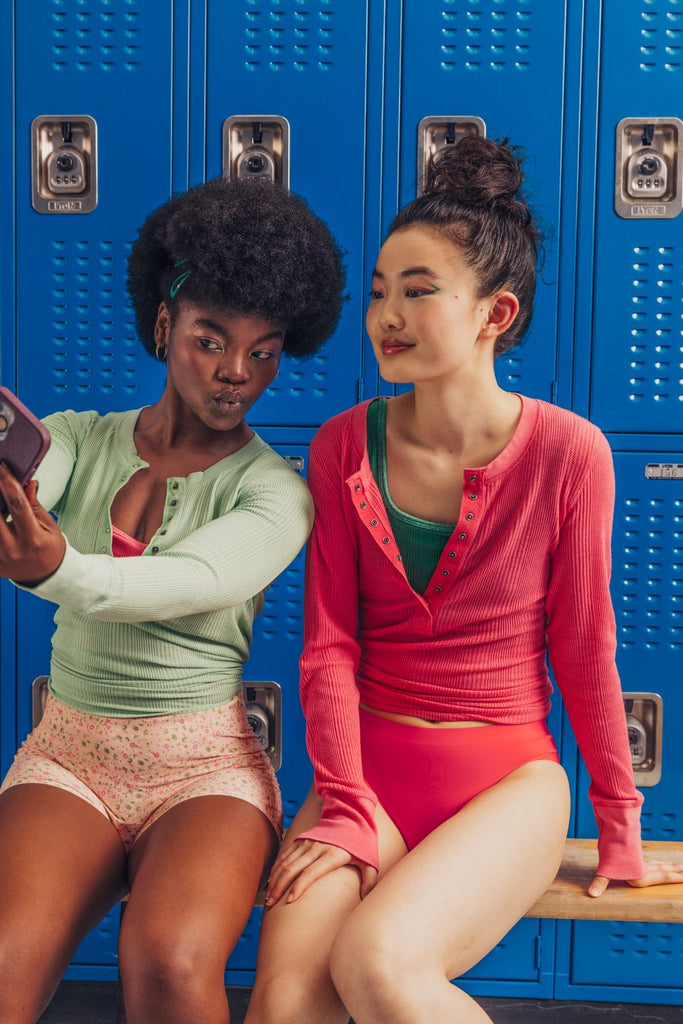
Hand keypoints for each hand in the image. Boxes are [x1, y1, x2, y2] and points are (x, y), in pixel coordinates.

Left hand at [0, 465, 65, 582]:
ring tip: (0, 503)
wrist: (46, 576)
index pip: (16, 502)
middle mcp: (13, 549)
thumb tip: (27, 483)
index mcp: (32, 538)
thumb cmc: (49, 549)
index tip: (2, 466)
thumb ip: (34, 504)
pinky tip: (0, 519)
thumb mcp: (49, 525)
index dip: (7, 480)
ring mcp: (0, 558)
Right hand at [265, 837, 377, 906]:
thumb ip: (369, 880)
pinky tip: (271, 881)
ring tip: (269, 897)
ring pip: (285, 862)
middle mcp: (316, 848)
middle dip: (280, 887)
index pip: (310, 873)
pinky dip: (276, 869)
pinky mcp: (301, 840)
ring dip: (275, 880)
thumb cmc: (360, 843)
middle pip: (293, 869)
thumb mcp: (369, 861)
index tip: (289, 901)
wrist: (350, 816)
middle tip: (271, 904)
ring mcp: (307, 843)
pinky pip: (285, 855)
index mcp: (332, 855)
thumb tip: (366, 898)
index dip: (298, 887)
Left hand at [588, 859, 682, 896]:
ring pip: (659, 864)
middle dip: (676, 872)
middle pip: (664, 870)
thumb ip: (599, 883)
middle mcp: (644, 868)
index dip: (675, 878)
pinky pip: (651, 861)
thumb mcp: (605, 870)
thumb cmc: (610, 852)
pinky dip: (658, 864)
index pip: (663, 877)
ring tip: (679, 867)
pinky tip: (659, 863)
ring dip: (669, 867)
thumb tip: (591, 894)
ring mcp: (640, 860)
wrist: (614, 830)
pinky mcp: (635, 854)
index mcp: (641, 875)